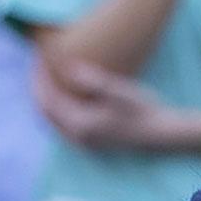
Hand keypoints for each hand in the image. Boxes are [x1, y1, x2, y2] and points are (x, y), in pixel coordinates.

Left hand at [35, 56, 194, 153]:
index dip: (39, 77)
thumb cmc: (143, 110)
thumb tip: (69, 68)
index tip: (39, 57)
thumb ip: (94, 82)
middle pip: (43, 112)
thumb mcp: (120, 92)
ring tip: (47, 76)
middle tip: (38, 65)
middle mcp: (76, 138)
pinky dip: (56, 109)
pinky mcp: (90, 143)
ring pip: (51, 120)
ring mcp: (83, 143)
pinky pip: (62, 125)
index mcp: (79, 125)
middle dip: (38, 88)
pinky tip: (64, 93)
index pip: (47, 100)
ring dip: (46, 99)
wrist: (162, 135)